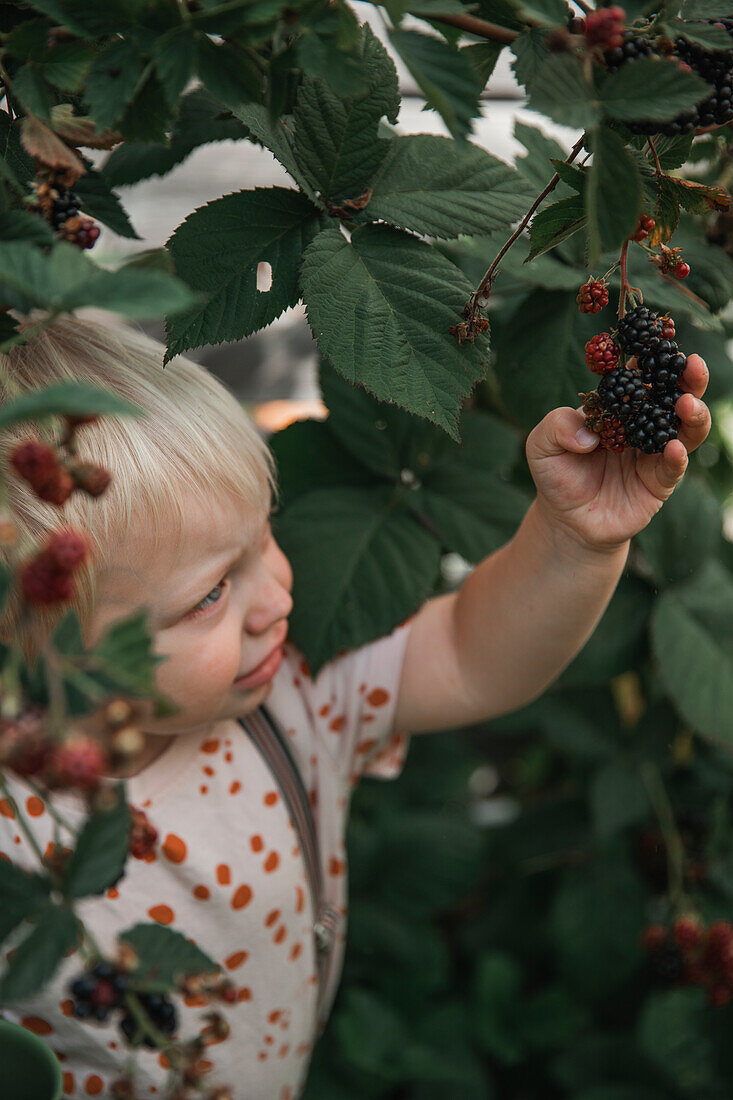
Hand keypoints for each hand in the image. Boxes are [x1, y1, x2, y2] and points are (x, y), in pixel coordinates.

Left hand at [526, 354, 710, 553]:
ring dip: (692, 414)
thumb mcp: (541, 444)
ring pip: (685, 429)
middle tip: (691, 364)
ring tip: (687, 404)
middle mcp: (642, 425)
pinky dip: (677, 456)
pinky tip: (673, 448)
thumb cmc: (556, 475)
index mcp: (618, 407)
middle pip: (674, 396)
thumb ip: (556, 426)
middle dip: (688, 379)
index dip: (651, 355)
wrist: (565, 520)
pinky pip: (674, 467)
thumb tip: (589, 436)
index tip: (662, 336)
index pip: (638, 375)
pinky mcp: (658, 483)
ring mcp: (654, 453)